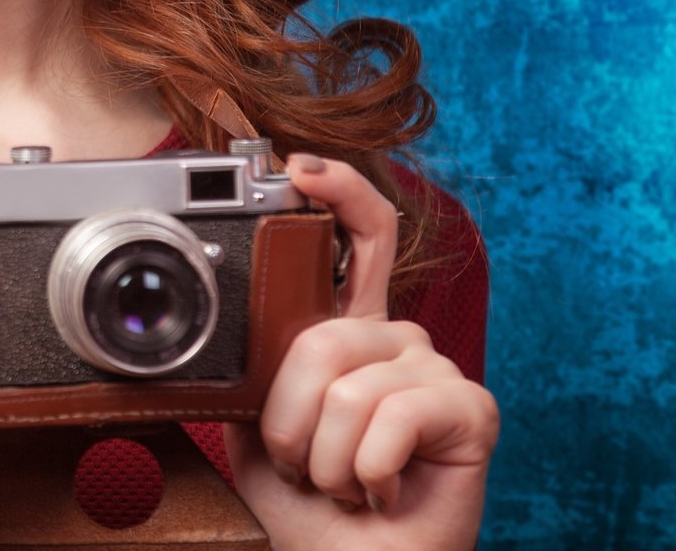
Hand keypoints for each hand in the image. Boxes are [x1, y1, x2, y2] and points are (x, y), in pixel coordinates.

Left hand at [223, 153, 498, 550]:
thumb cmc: (305, 506)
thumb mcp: (255, 425)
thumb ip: (250, 366)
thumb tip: (203, 327)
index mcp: (346, 331)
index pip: (357, 236)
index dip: (337, 190)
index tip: (299, 168)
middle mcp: (394, 339)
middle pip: (323, 334)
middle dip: (290, 419)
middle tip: (303, 465)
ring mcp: (436, 370)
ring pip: (349, 386)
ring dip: (324, 458)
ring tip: (343, 483)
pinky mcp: (472, 410)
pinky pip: (392, 417)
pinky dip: (365, 471)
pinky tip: (380, 490)